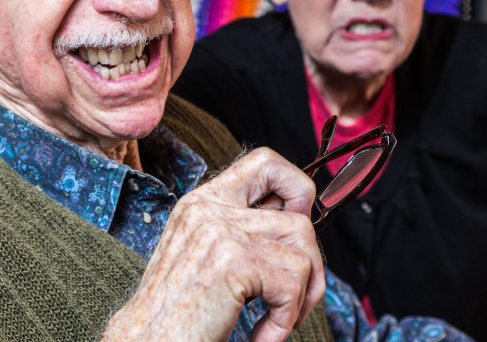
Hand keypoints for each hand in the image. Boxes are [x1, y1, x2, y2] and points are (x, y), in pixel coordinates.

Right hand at [102, 147, 324, 341]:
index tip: (298, 222)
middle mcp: (211, 208)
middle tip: (295, 297)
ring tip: (277, 319)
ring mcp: (221, 231)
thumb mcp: (203, 253)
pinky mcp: (232, 262)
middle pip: (298, 218)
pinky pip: (292, 284)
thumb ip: (241, 230)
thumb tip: (296, 223)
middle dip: (311, 265)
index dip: (295, 186)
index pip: (264, 162)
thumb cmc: (176, 311)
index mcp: (204, 201)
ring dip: (301, 297)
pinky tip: (262, 334)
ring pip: (302, 253)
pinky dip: (286, 318)